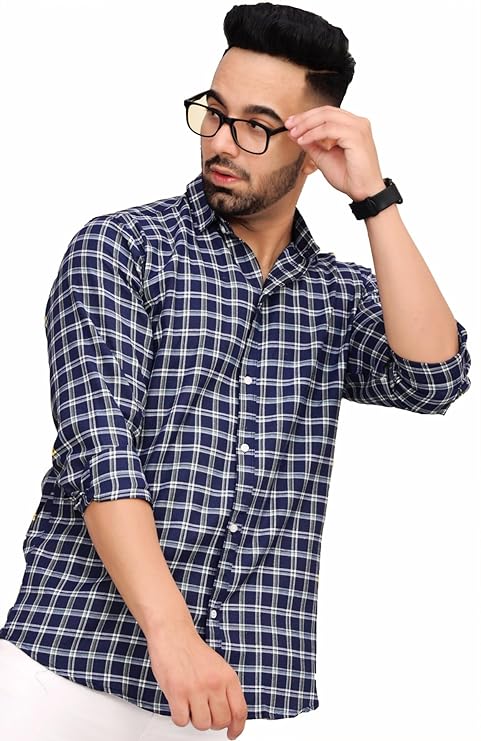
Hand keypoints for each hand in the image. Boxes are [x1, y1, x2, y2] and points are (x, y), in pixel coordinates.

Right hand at [147, 624, 247, 739]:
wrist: (173, 634)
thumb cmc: (193, 651)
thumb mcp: (219, 667)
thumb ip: (226, 689)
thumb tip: (231, 715)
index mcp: (227, 677)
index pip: (240, 711)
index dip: (237, 727)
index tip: (232, 733)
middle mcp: (214, 683)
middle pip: (220, 722)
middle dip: (212, 722)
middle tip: (205, 712)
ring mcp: (196, 689)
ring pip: (202, 724)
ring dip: (195, 719)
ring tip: (190, 704)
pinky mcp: (177, 692)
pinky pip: (182, 720)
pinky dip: (180, 716)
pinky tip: (179, 704)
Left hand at [285, 105, 384, 200]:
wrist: (363, 192)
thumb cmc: (349, 177)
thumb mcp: (323, 157)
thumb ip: (311, 144)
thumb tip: (294, 134)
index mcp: (352, 125)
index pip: (327, 113)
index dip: (307, 116)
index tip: (291, 123)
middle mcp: (357, 123)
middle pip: (326, 111)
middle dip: (304, 118)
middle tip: (289, 125)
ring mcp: (358, 128)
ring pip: (327, 117)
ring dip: (307, 124)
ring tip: (294, 133)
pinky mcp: (356, 136)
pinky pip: (330, 129)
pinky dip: (314, 134)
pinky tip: (303, 141)